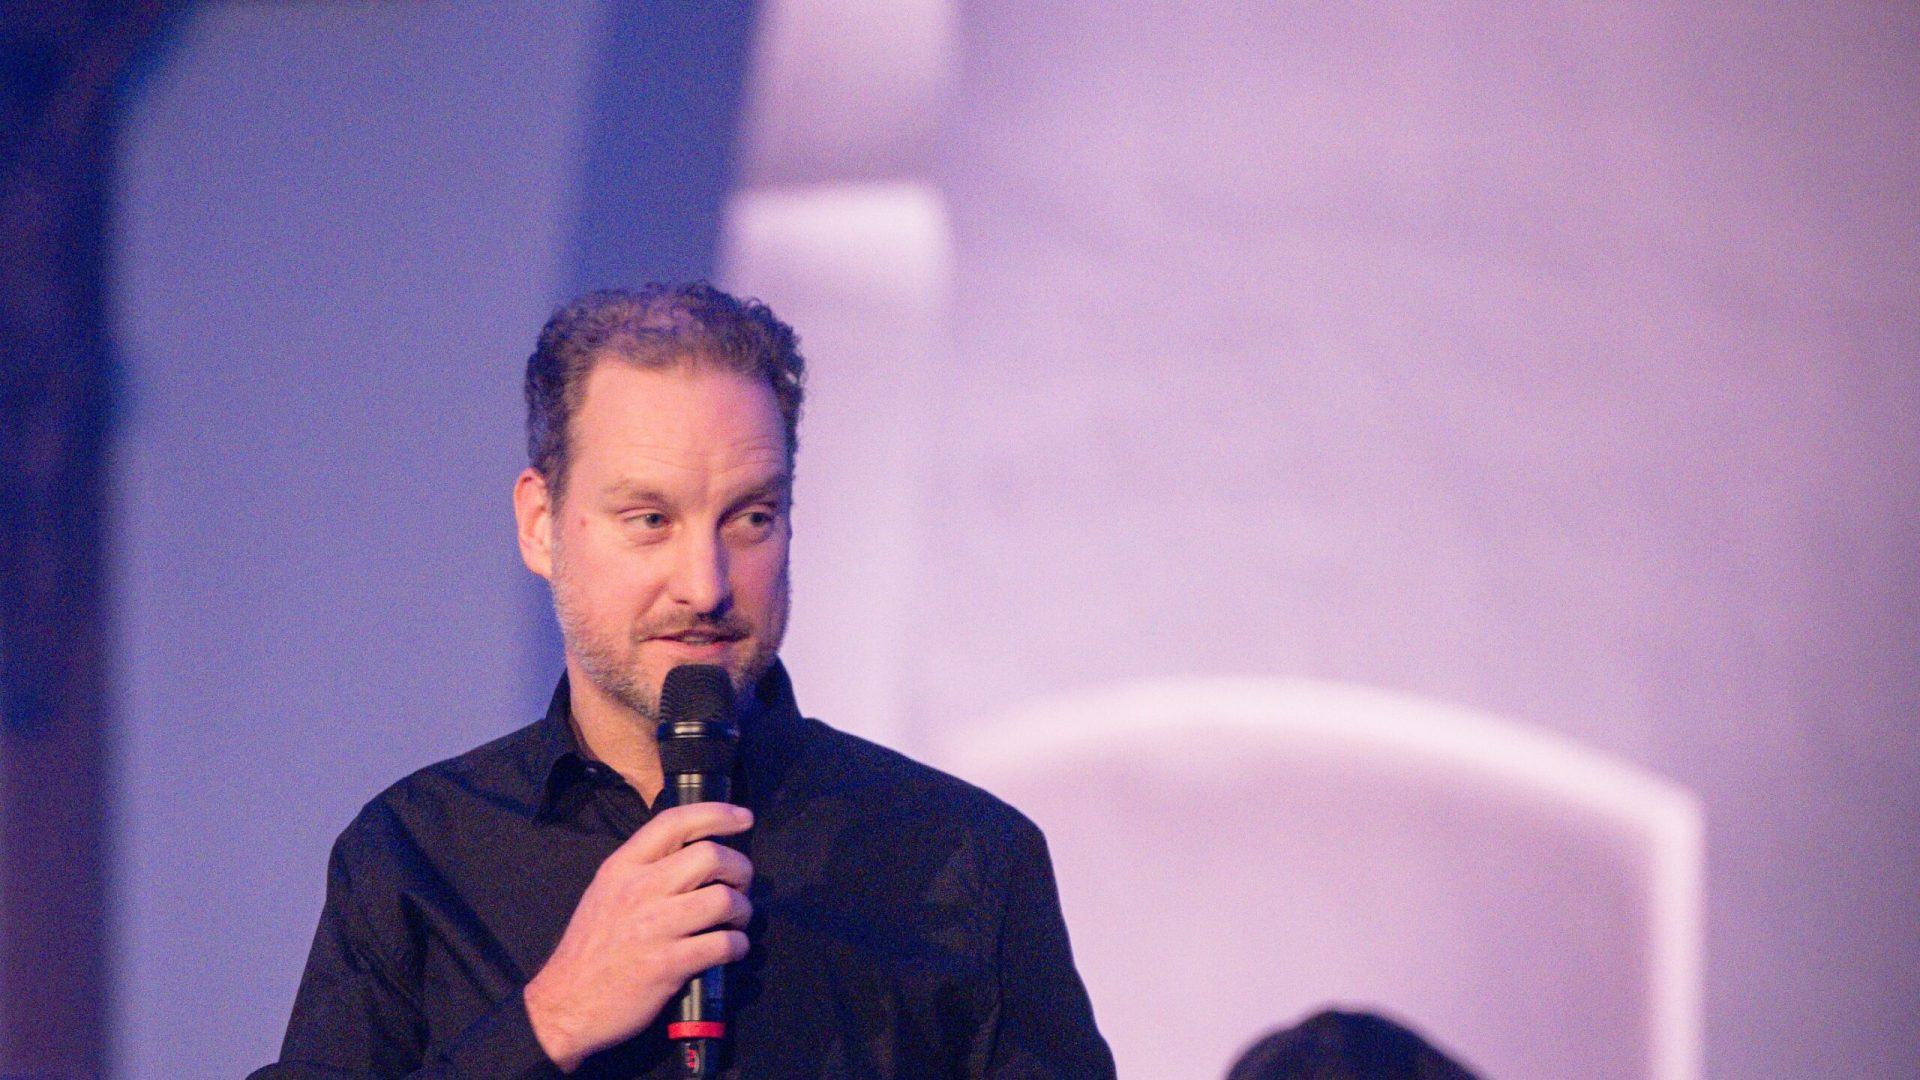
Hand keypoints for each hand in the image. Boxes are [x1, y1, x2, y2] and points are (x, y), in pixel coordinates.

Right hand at [524, 802, 754, 1071]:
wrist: (564, 1004)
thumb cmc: (590, 948)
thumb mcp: (605, 892)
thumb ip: (642, 869)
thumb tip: (694, 854)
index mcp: (622, 867)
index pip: (675, 822)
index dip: (717, 813)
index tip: (744, 818)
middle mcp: (639, 889)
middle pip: (710, 856)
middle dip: (739, 868)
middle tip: (740, 886)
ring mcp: (654, 927)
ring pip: (723, 900)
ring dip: (742, 910)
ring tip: (736, 921)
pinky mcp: (667, 964)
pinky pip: (723, 944)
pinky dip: (737, 945)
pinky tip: (731, 949)